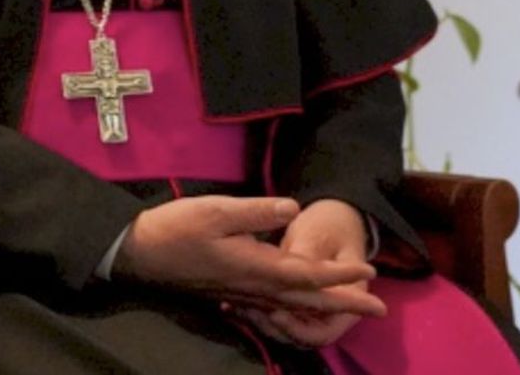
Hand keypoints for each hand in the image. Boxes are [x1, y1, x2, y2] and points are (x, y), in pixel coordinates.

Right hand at [113, 195, 384, 319]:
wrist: (141, 254)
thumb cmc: (178, 229)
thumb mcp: (216, 211)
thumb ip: (257, 212)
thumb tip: (295, 209)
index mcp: (257, 266)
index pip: (309, 273)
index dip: (341, 273)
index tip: (370, 271)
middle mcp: (256, 286)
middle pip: (309, 298)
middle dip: (345, 303)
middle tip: (378, 310)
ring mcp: (243, 293)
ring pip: (293, 305)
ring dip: (324, 306)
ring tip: (347, 306)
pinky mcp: (231, 292)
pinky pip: (274, 306)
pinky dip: (295, 308)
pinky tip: (296, 305)